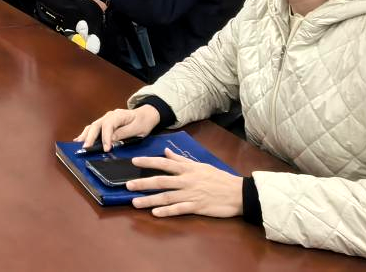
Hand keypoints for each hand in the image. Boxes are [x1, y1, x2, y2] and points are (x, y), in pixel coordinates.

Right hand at [76, 105, 160, 152]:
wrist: (146, 114)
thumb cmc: (143, 122)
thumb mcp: (138, 129)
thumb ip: (124, 133)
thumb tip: (111, 140)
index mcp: (118, 115)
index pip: (108, 125)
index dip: (105, 137)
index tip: (106, 149)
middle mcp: (109, 115)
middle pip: (96, 125)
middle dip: (90, 137)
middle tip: (86, 148)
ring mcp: (105, 119)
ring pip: (93, 126)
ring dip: (86, 135)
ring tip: (79, 145)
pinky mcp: (104, 123)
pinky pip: (93, 128)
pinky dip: (86, 134)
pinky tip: (79, 140)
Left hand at [128, 149, 243, 217]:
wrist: (238, 193)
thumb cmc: (218, 178)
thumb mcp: (200, 165)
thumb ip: (181, 159)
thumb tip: (166, 151)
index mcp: (187, 169)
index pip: (164, 164)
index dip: (148, 162)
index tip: (134, 161)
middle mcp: (186, 181)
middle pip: (161, 181)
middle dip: (143, 183)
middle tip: (128, 185)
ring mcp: (191, 195)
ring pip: (166, 197)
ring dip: (150, 200)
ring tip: (135, 202)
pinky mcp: (197, 207)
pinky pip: (179, 209)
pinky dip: (167, 211)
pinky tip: (155, 213)